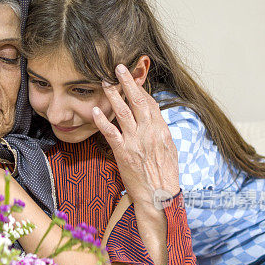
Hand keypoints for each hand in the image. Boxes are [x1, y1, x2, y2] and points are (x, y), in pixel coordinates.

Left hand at [92, 65, 179, 205]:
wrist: (160, 196)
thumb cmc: (165, 175)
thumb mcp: (169, 150)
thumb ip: (160, 132)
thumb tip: (153, 120)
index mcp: (161, 130)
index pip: (150, 103)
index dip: (140, 90)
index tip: (132, 80)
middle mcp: (149, 132)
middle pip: (137, 101)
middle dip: (128, 82)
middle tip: (118, 67)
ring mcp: (135, 141)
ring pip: (123, 112)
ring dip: (113, 95)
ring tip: (104, 81)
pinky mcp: (123, 153)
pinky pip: (111, 133)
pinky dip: (102, 121)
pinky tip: (94, 111)